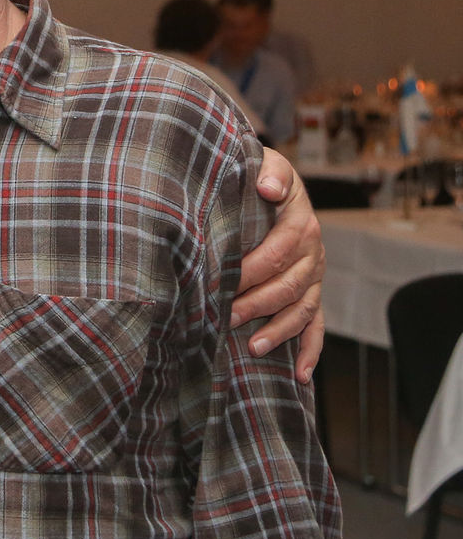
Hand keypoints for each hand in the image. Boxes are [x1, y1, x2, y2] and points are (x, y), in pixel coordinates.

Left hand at [233, 147, 324, 382]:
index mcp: (301, 224)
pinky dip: (309, 351)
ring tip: (252, 346)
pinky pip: (316, 326)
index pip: (277, 252)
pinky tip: (298, 375)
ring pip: (301, 309)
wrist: (275, 184)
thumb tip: (267, 186)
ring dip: (278, 330)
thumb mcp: (268, 164)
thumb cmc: (262, 176)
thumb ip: (270, 172)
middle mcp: (313, 253)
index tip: (223, 282)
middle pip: (289, 286)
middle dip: (257, 304)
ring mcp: (315, 276)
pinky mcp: (313, 293)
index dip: (251, 270)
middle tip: (226, 316)